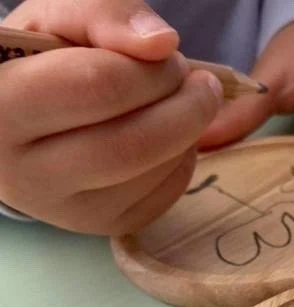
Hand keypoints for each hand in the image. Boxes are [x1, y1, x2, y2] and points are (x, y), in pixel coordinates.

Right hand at [0, 0, 223, 234]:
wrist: (20, 132)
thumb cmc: (39, 70)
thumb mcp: (57, 23)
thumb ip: (102, 15)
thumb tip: (162, 43)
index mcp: (1, 109)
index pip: (99, 87)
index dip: (152, 69)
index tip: (169, 57)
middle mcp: (28, 174)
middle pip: (134, 144)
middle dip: (188, 107)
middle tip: (201, 85)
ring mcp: (68, 211)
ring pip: (155, 172)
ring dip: (190, 133)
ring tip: (179, 107)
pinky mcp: (103, 226)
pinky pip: (165, 195)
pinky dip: (184, 160)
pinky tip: (169, 140)